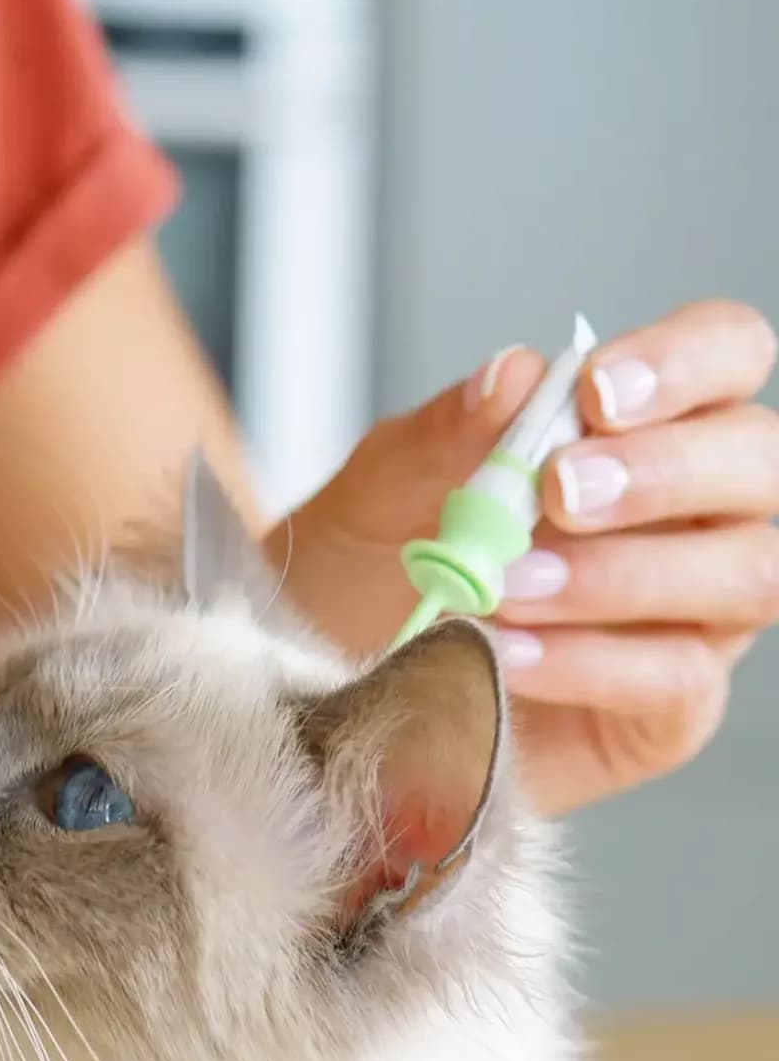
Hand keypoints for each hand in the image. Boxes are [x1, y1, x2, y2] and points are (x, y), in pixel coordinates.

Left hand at [276, 300, 778, 809]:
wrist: (324, 679)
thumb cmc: (371, 570)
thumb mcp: (378, 491)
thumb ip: (445, 433)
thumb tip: (513, 376)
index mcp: (642, 429)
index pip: (725, 353)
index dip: (684, 361)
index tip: (595, 392)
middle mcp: (695, 513)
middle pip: (761, 463)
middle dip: (665, 469)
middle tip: (558, 490)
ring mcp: (695, 612)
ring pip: (749, 573)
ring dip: (625, 572)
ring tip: (508, 582)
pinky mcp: (669, 707)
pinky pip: (679, 678)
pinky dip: (588, 661)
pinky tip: (506, 651)